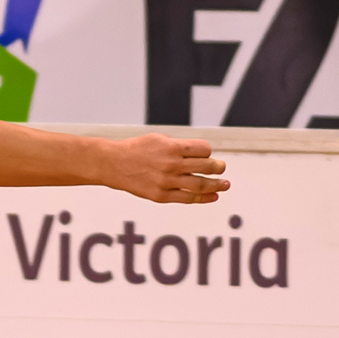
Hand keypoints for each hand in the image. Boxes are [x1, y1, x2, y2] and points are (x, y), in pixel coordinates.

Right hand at [106, 133, 226, 204]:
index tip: (205, 155)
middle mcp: (172, 164)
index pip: (204, 150)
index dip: (207, 152)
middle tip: (221, 169)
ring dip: (217, 185)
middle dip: (218, 168)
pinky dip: (203, 198)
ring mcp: (167, 182)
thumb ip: (179, 146)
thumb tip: (201, 155)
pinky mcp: (161, 196)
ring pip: (201, 185)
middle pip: (206, 167)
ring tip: (225, 185)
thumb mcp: (159, 139)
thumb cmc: (137, 149)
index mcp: (172, 147)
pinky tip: (213, 196)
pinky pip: (188, 199)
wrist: (114, 164)